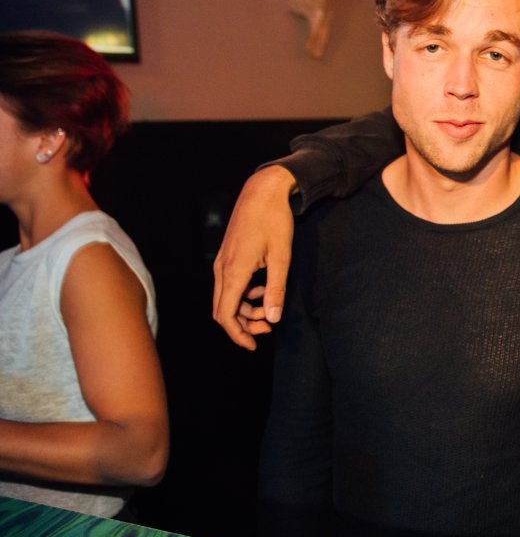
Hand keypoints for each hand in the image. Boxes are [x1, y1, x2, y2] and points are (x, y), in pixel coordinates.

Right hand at [212, 165, 296, 349]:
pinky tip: (263, 289)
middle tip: (268, 327)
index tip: (254, 345)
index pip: (225, 315)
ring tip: (269, 309)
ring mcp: (222, 262)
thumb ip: (277, 290)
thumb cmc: (274, 221)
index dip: (237, 335)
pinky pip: (230, 284)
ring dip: (245, 309)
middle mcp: (222, 269)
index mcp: (233, 272)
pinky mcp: (227, 256)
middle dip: (244, 324)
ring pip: (226, 297)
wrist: (262, 191)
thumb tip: (273, 319)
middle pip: (224, 309)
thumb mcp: (281, 258)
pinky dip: (244, 294)